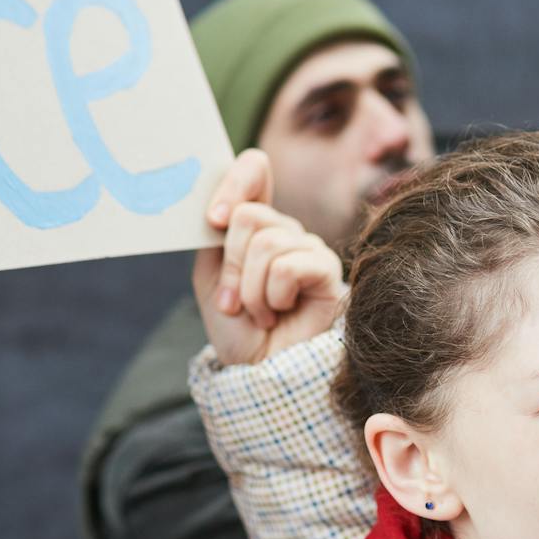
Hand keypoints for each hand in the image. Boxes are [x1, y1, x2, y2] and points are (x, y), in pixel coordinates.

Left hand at [192, 150, 345, 366]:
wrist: (258, 369)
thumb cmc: (236, 325)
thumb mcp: (211, 275)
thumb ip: (216, 235)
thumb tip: (224, 207)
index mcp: (255, 222)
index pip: (255, 168)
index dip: (233, 184)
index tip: (213, 221)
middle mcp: (285, 229)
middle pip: (249, 214)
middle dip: (231, 266)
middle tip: (232, 300)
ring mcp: (308, 247)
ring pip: (266, 243)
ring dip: (249, 289)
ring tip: (258, 312)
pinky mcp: (326, 271)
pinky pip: (287, 266)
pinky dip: (272, 296)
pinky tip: (279, 312)